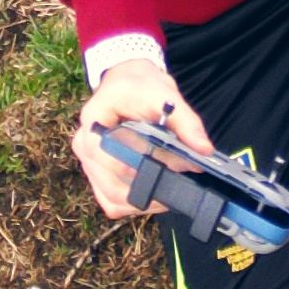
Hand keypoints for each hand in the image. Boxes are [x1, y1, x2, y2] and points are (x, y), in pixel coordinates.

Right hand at [71, 56, 213, 219]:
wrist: (128, 83)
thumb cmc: (141, 87)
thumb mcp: (164, 94)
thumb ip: (185, 121)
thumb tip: (204, 149)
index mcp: (93, 119)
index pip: (102, 152)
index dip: (131, 166)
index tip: (162, 168)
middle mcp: (84, 144)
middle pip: (108, 184)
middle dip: (144, 189)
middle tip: (176, 183)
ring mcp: (89, 164)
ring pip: (110, 199)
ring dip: (141, 201)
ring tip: (170, 191)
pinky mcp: (99, 177)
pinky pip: (112, 202)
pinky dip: (134, 204)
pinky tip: (156, 194)